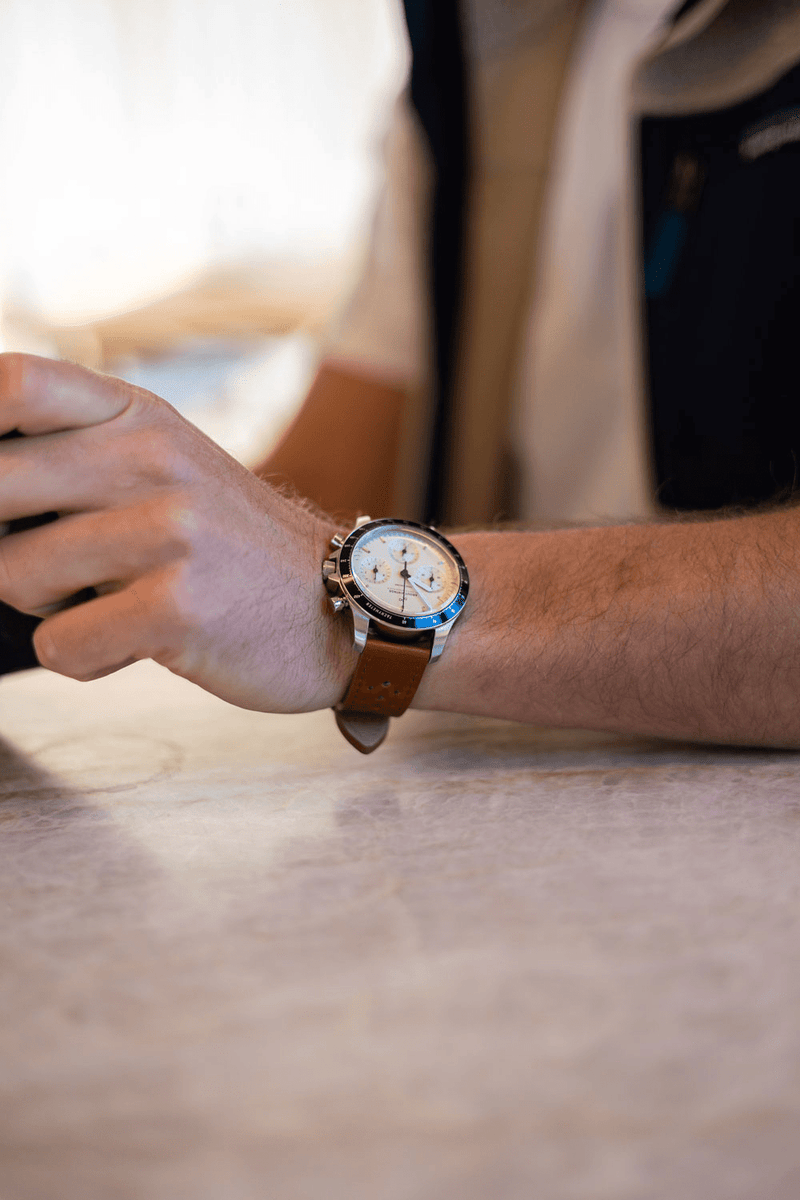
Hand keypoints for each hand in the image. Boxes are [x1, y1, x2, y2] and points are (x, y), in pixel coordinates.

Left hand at [0, 354, 355, 710]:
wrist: (344, 603)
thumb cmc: (232, 544)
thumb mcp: (167, 464)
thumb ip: (79, 454)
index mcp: (139, 416)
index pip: (15, 384)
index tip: (8, 494)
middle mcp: (153, 459)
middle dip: (4, 543)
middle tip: (53, 563)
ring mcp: (170, 531)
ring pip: (13, 574)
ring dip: (45, 606)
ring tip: (109, 600)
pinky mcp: (179, 607)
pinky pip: (60, 646)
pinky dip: (83, 657)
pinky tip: (134, 643)